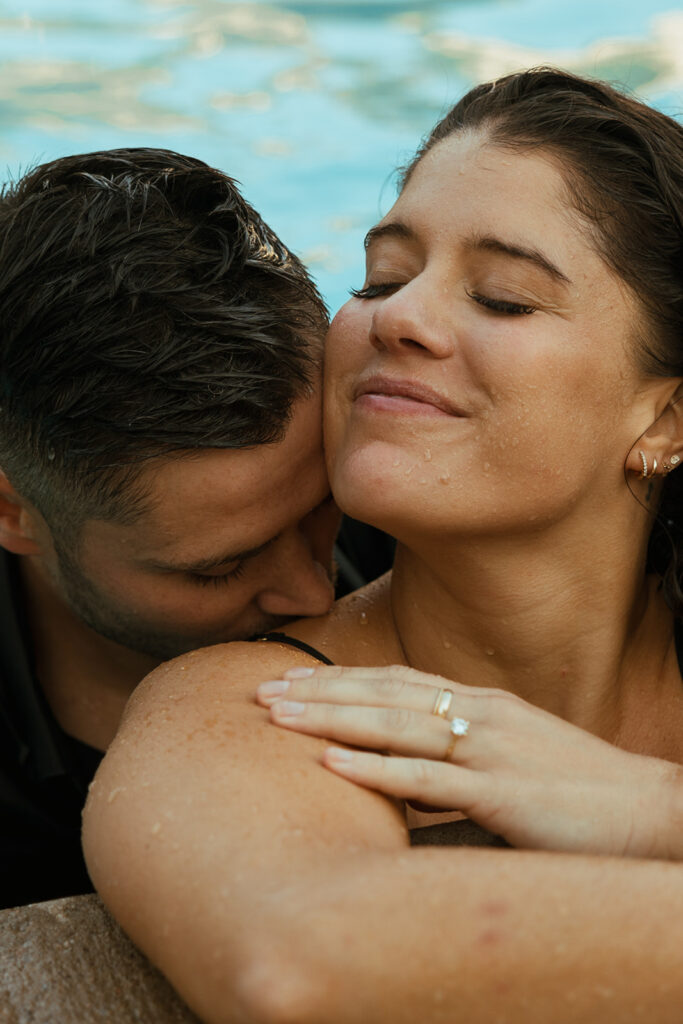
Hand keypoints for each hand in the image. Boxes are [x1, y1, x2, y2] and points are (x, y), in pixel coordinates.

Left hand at [257, 664, 682, 859]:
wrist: (653, 812)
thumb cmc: (583, 793)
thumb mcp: (514, 765)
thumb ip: (459, 766)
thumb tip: (406, 785)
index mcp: (483, 704)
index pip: (396, 681)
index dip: (341, 679)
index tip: (293, 679)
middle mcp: (481, 714)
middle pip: (383, 694)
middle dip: (318, 691)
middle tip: (259, 689)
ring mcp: (490, 749)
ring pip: (393, 726)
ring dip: (328, 718)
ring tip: (275, 715)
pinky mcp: (502, 793)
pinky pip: (427, 780)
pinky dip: (374, 768)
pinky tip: (331, 763)